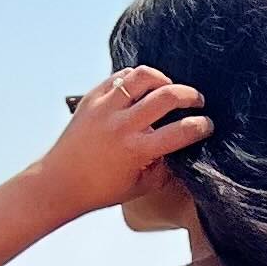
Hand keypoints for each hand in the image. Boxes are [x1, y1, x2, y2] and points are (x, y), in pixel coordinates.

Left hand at [35, 67, 213, 218]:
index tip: (206, 125)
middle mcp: (123, 125)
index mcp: (138, 150)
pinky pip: (120, 77)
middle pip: (168, 96)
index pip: (182, 131)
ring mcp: (105, 108)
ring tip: (169, 88)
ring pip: (143, 76)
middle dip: (190, 95)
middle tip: (197, 100)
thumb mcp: (141, 186)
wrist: (60, 181)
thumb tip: (183, 151)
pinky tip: (143, 88)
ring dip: (163, 79)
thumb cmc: (101, 189)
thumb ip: (166, 169)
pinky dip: (136, 79)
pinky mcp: (91, 98)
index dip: (202, 126)